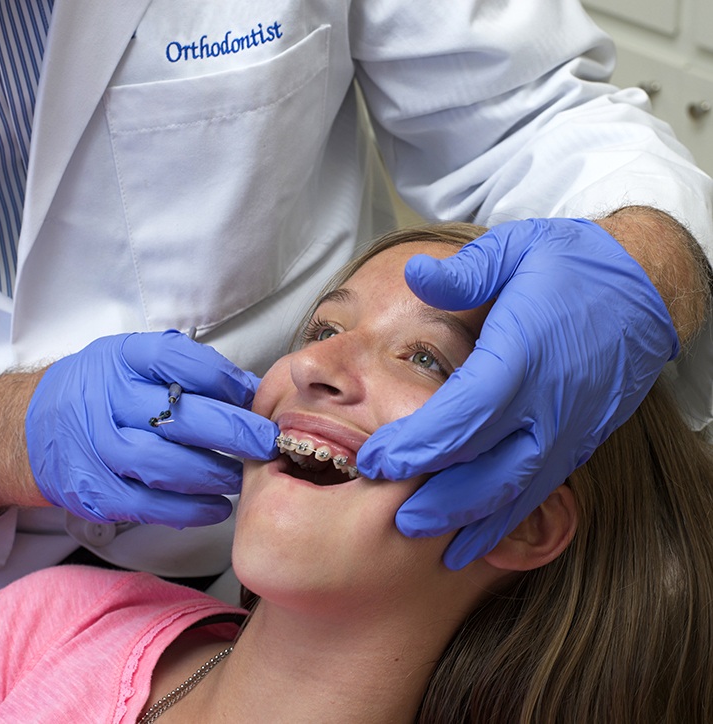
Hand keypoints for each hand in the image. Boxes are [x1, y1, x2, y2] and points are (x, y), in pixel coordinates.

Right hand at [26, 331, 277, 526]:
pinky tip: (216, 507)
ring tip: (244, 477)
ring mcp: (95, 447)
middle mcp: (105, 399)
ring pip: (165, 465)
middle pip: (179, 416)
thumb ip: (187, 371)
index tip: (253, 397)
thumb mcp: (135, 362)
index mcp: (122, 358)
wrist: (31, 425)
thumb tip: (251, 393)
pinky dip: (188, 510)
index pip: (179, 360)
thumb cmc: (102, 391)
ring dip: (214, 475)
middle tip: (268, 442)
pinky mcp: (92, 490)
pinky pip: (147, 505)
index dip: (224, 379)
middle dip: (235, 432)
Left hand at [356, 218, 678, 567]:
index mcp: (524, 356)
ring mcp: (570, 429)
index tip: (375, 461)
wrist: (644, 289)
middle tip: (392, 518)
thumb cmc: (571, 266)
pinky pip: (540, 491)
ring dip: (469, 521)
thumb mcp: (516, 249)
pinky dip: (506, 519)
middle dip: (437, 500)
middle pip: (488, 471)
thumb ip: (465, 271)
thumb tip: (412, 274)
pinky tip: (478, 537)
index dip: (416, 446)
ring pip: (516, 492)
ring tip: (428, 539)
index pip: (463, 417)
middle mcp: (549, 404)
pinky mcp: (580, 440)